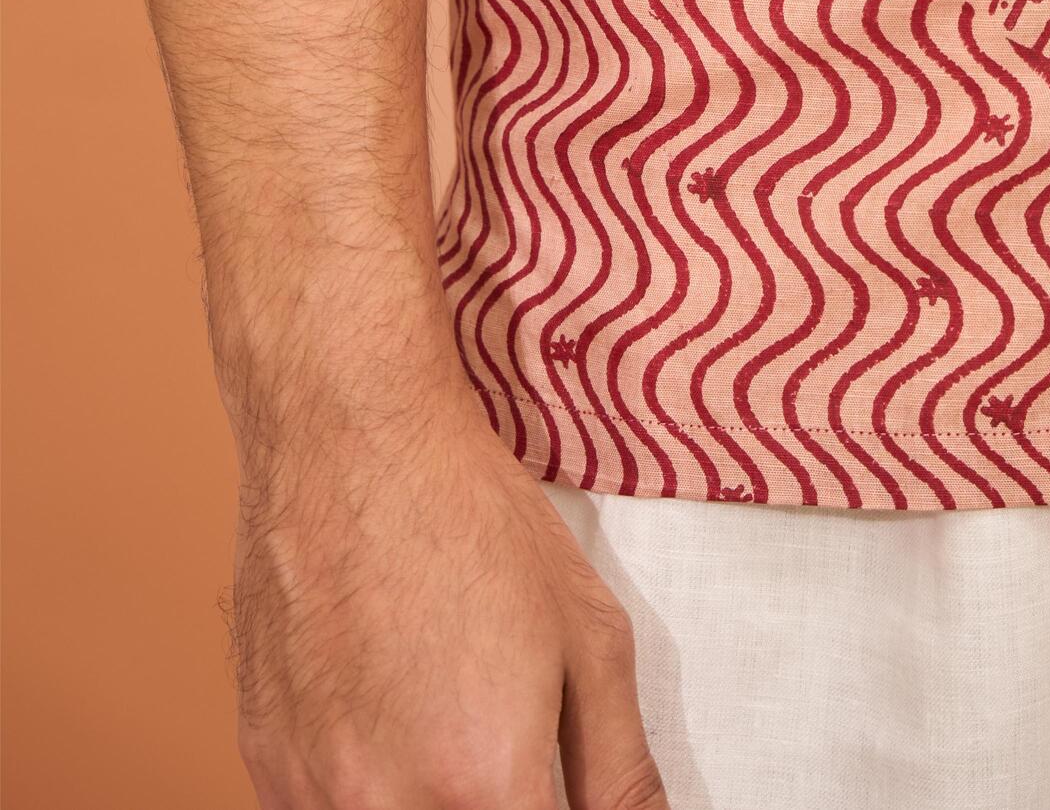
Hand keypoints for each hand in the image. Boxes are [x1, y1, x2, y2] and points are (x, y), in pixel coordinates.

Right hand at [230, 380, 663, 808]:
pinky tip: (388, 723)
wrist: (351, 440)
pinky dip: (365, 792)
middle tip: (502, 750)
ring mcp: (314, 792)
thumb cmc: (469, 519)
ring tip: (443, 723)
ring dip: (429, 801)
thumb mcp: (590, 636)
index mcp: (483, 780)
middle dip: (491, 805)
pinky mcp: (266, 769)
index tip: (549, 789)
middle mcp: (387, 804)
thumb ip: (620, 769)